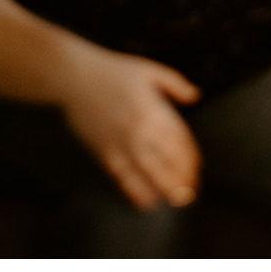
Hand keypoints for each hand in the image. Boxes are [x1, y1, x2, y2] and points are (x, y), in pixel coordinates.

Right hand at [59, 48, 202, 210]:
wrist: (74, 76)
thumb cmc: (112, 71)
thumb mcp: (149, 70)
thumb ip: (175, 84)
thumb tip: (195, 96)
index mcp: (154, 109)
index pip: (180, 141)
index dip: (191, 159)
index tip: (196, 169)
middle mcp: (140, 129)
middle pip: (168, 161)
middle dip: (183, 179)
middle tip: (190, 191)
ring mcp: (121, 142)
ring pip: (149, 173)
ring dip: (165, 189)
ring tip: (176, 200)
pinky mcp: (104, 151)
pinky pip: (123, 177)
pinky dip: (136, 192)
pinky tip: (147, 201)